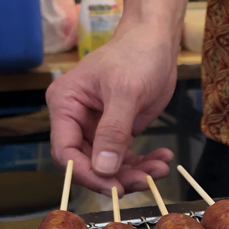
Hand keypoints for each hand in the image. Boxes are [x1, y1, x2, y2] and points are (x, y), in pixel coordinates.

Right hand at [46, 26, 176, 194]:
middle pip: (87, 163)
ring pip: (109, 165)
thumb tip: (104, 169)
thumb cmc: (136, 55)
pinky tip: (163, 160)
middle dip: (115, 176)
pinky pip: (126, 158)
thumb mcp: (125, 92)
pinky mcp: (118, 132)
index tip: (112, 187)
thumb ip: (113, 131)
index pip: (65, 151)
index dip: (86, 174)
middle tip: (145, 182)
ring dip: (134, 173)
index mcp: (65, 105)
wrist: (156, 41)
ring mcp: (97, 128)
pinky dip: (143, 163)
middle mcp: (76, 119)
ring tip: (161, 169)